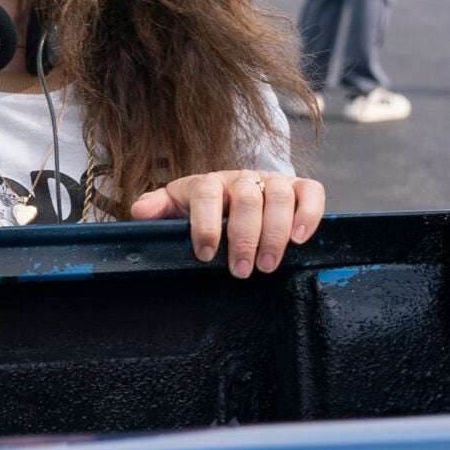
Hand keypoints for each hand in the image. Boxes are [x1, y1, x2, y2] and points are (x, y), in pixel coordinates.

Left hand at [130, 171, 324, 276]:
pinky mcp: (299, 187)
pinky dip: (308, 214)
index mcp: (208, 182)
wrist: (235, 193)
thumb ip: (157, 209)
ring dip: (275, 234)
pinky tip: (300, 240)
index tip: (204, 254)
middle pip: (247, 199)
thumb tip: (137, 213)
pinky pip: (311, 193)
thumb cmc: (203, 208)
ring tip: (267, 265)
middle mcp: (242, 178)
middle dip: (244, 238)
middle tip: (242, 271)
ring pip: (279, 198)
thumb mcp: (176, 207)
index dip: (205, 224)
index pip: (206, 195)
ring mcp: (272, 181)